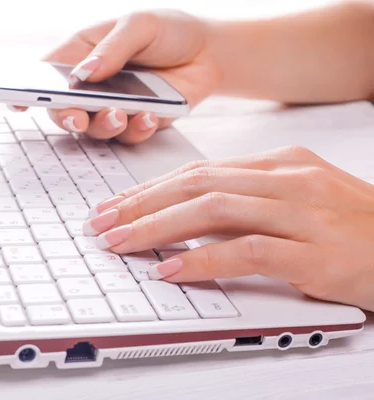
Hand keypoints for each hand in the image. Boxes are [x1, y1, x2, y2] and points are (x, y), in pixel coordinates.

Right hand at [19, 11, 218, 143]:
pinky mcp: (136, 124)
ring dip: (103, 126)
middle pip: (64, 109)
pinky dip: (135, 130)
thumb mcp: (139, 25)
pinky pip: (127, 136)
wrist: (208, 53)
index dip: (27, 89)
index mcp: (83, 55)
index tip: (18, 102)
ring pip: (94, 129)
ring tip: (120, 114)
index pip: (46, 73)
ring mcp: (112, 107)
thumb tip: (84, 73)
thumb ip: (112, 48)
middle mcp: (92, 86)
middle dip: (67, 117)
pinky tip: (147, 117)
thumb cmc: (168, 31)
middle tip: (77, 117)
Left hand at [82, 146, 373, 311]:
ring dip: (158, 227)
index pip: (198, 171)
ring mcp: (303, 212)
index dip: (150, 189)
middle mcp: (288, 180)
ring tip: (121, 243)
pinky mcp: (315, 251)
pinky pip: (248, 250)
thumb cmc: (352, 229)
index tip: (115, 205)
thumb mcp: (296, 202)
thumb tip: (185, 219)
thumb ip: (246, 206)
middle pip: (197, 185)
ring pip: (214, 210)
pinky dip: (203, 258)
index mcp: (280, 165)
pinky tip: (171, 268)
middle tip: (103, 223)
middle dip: (141, 204)